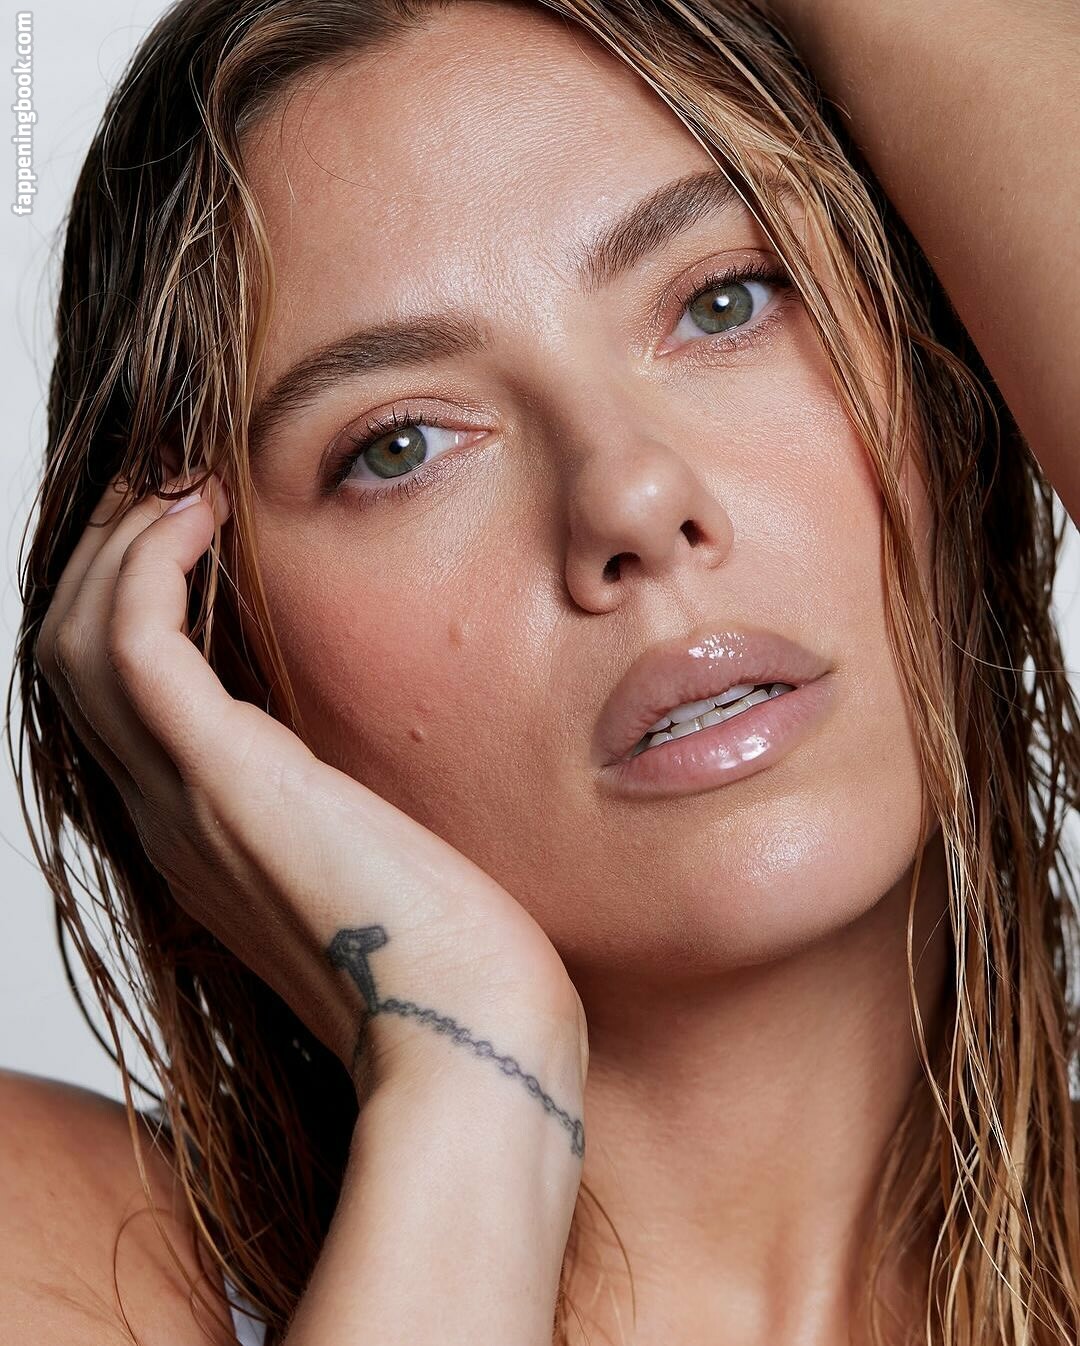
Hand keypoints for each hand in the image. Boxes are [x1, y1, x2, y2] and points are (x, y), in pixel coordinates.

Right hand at [34, 473, 587, 1103]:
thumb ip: (345, 797)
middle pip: (72, 657)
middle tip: (169, 485)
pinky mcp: (223, 780)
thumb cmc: (454, 948)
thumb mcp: (379, 852)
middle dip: (104, 554)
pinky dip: (144, 562)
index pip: (113, 697)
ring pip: (76, 640)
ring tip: (181, 484)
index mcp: (200, 831)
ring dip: (114, 543)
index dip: (125, 598)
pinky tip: (201, 512)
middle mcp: (167, 815)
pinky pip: (130, 645)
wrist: (470, 1030)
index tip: (186, 527)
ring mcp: (182, 801)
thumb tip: (368, 748)